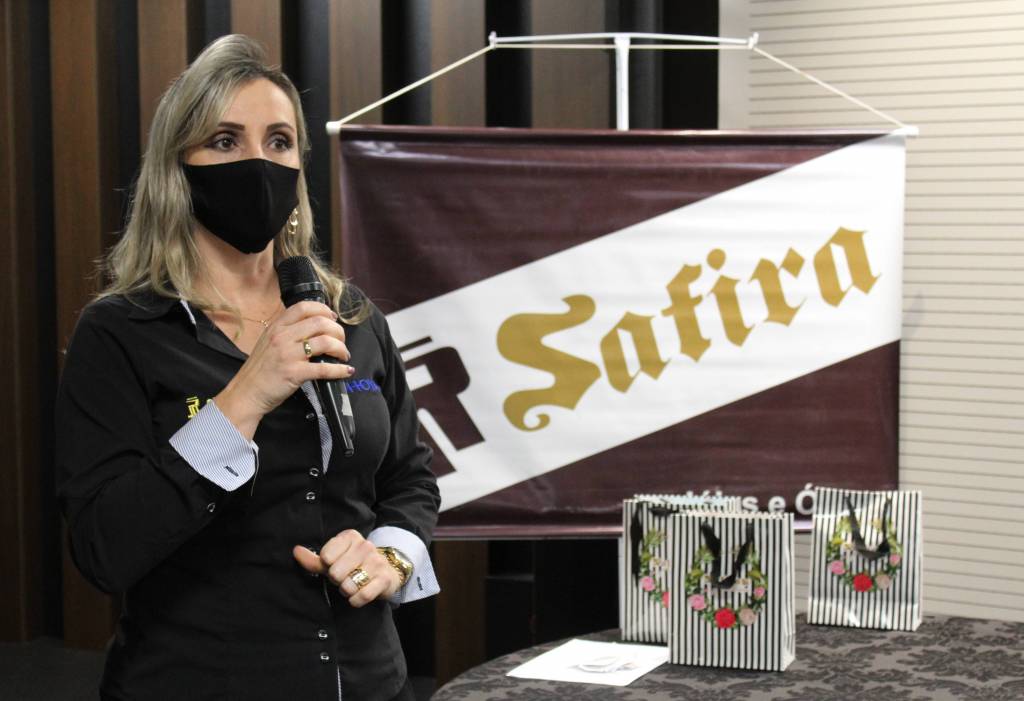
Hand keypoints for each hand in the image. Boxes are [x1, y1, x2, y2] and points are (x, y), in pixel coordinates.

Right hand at [214, 301, 352, 438]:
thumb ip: (286, 332)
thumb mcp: (268, 342)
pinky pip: (324, 368)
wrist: (246, 393)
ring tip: (343, 355)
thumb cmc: (259, 370)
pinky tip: (347, 370)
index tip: (333, 318)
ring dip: (341, 348)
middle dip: (338, 331)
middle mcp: (282, 337)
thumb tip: (313, 326)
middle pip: (320, 323)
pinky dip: (340, 369)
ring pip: (325, 342)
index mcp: (276, 327)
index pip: (303, 307)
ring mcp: (288, 355)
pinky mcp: (294, 373)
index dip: (323, 310)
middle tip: (341, 341)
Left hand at [293, 530, 402, 606]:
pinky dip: (356, 600)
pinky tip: (358, 595)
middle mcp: (366, 546)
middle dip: (337, 580)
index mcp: (350, 537)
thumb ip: (313, 559)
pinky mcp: (384, 578)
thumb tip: (295, 550)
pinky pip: (362, 595)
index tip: (335, 565)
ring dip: (346, 591)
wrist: (386, 570)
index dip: (327, 566)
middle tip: (344, 577)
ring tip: (352, 585)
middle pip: (336, 573)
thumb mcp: (333, 559)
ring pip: (348, 585)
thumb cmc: (353, 564)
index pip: (326, 557)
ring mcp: (377, 561)